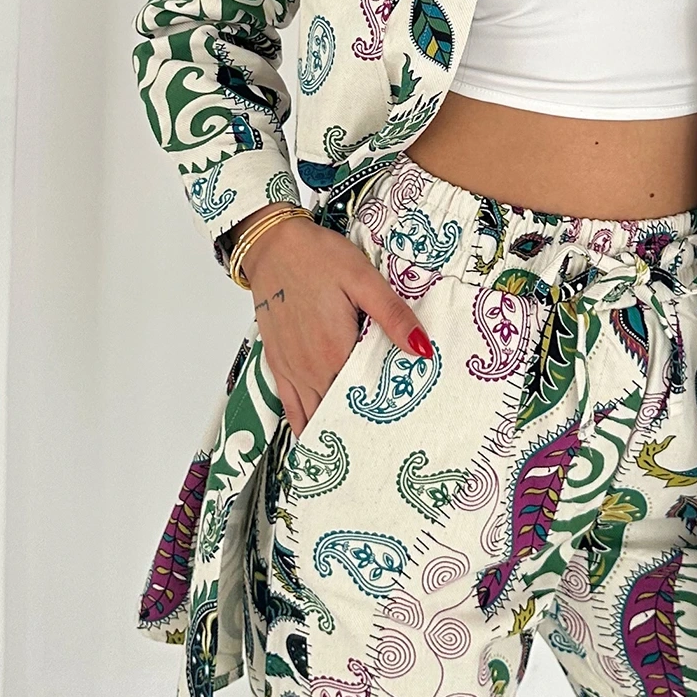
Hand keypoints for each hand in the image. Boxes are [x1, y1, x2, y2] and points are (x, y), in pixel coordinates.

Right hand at [239, 214, 431, 441]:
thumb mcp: (363, 279)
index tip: (408, 425)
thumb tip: (423, 350)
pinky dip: (304, 425)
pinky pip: (289, 408)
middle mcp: (311, 369)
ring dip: (335, 430)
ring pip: (315, 415)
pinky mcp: (277, 364)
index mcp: (336, 352)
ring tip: (360, 450)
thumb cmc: (319, 258)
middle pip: (341, 410)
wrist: (273, 246)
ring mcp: (291, 370)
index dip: (388, 410)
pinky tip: (317, 438)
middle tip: (391, 443)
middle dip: (363, 426)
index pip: (367, 395)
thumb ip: (393, 316)